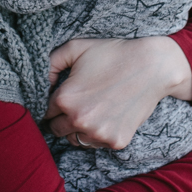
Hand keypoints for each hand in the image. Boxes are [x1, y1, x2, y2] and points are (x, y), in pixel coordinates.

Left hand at [44, 36, 191, 150]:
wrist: (153, 67)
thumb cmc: (113, 54)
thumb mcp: (76, 47)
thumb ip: (49, 61)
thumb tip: (39, 80)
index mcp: (65, 99)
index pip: (44, 112)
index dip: (53, 104)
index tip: (63, 97)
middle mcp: (79, 120)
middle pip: (56, 130)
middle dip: (62, 118)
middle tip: (77, 104)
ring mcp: (99, 134)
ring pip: (75, 140)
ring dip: (78, 129)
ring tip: (93, 109)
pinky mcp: (116, 142)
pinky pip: (95, 144)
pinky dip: (97, 134)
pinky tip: (107, 115)